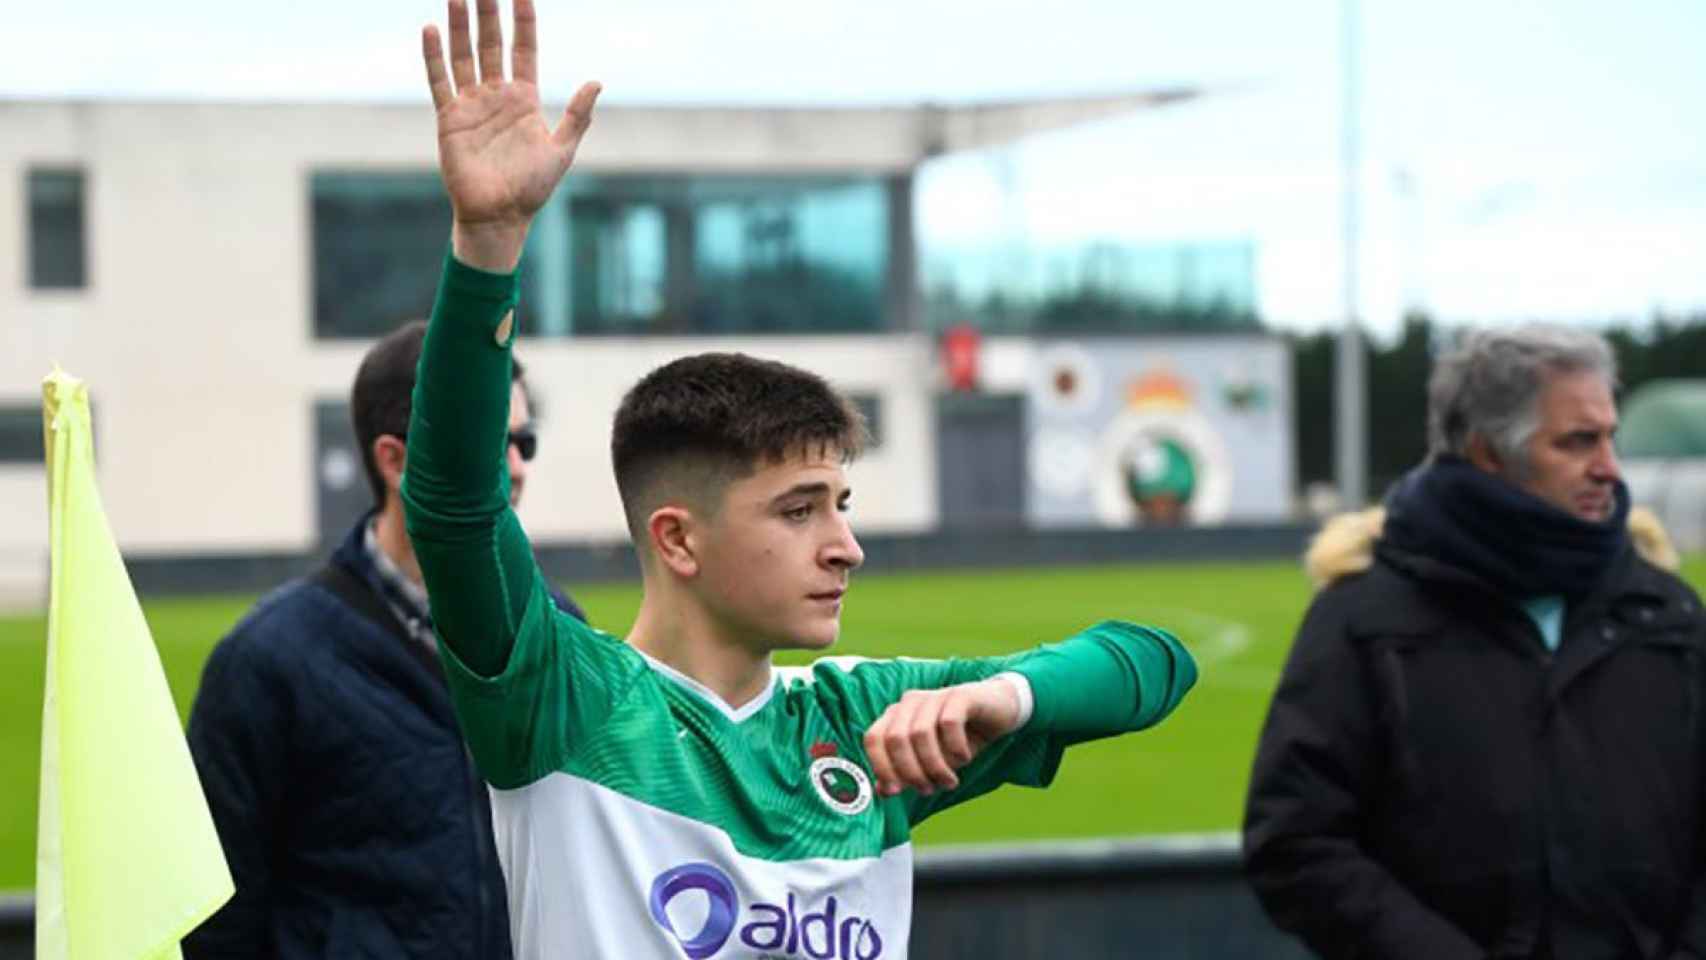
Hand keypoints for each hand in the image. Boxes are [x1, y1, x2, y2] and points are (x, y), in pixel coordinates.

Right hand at [421, 0, 600, 271]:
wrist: (499, 216)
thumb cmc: (532, 188)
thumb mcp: (561, 150)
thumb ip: (577, 116)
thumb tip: (597, 81)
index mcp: (524, 98)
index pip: (524, 49)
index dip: (524, 21)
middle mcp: (496, 95)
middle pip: (491, 44)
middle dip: (488, 13)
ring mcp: (471, 104)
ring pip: (463, 55)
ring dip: (460, 25)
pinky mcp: (449, 119)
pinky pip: (439, 81)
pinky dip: (434, 56)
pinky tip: (432, 29)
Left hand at [861, 679, 1023, 797]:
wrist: (999, 711)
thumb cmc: (960, 738)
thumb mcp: (931, 760)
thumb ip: (905, 773)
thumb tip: (882, 791)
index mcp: (896, 715)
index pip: (873, 738)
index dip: (881, 767)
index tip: (896, 792)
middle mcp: (910, 702)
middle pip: (895, 739)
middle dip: (911, 771)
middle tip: (928, 789)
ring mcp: (934, 695)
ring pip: (921, 733)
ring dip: (935, 765)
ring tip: (949, 780)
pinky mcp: (959, 695)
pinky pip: (949, 722)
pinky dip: (955, 746)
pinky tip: (964, 756)